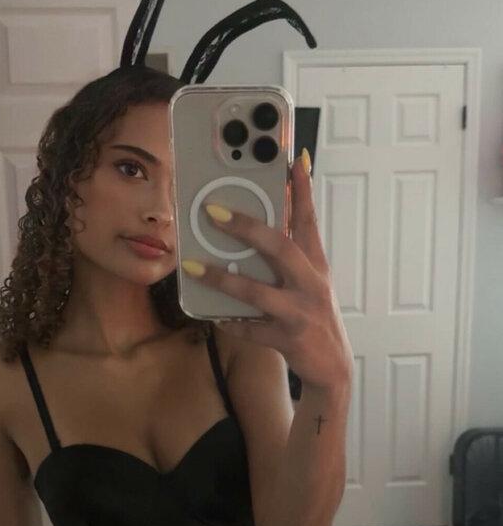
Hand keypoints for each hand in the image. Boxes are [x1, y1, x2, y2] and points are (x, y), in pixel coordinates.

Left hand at [181, 151, 353, 391]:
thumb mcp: (308, 282)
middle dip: (247, 227)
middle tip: (212, 211)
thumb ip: (288, 256)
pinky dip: (231, 322)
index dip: (302, 188)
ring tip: (194, 267)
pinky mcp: (288, 339)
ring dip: (224, 279)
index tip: (294, 157)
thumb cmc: (311, 317)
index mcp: (315, 264)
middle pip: (280, 247)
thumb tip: (252, 229)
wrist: (332, 367)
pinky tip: (214, 316)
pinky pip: (251, 329)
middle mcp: (311, 283)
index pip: (309, 219)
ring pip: (258, 291)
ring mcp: (300, 311)